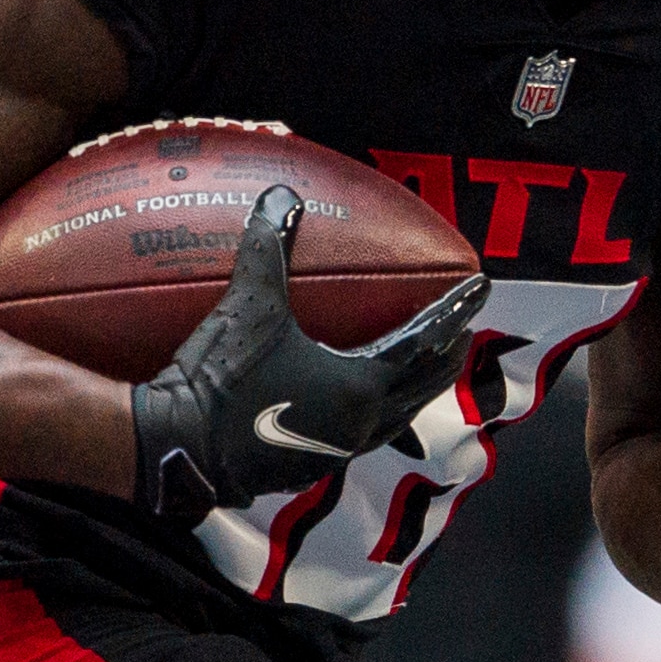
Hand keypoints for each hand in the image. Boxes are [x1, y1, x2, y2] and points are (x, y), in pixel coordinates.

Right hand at [133, 186, 489, 520]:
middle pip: (423, 387)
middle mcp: (359, 425)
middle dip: (447, 355)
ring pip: (397, 418)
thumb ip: (269, 247)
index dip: (454, 311)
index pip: (423, 342)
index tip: (481, 290)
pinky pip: (363, 435)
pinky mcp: (308, 467)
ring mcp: (335, 452)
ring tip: (428, 366)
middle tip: (464, 328)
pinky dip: (381, 412)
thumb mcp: (249, 305)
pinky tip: (364, 401)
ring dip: (418, 389)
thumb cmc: (221, 378)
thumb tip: (282, 194)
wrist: (179, 448)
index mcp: (358, 387)